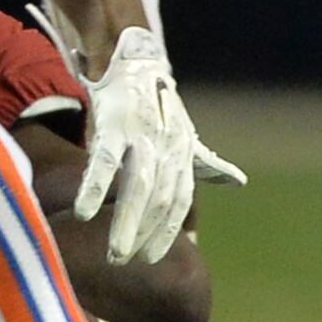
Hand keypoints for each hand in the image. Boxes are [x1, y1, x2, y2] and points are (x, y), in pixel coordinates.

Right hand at [75, 26, 244, 263]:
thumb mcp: (189, 133)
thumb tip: (237, 181)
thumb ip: (207, 163)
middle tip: (127, 261)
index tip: (151, 257)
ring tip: (116, 253)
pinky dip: (95, 188)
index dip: (167, 230)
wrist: (138, 60)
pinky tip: (84, 214)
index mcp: (183, 154)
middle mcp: (168, 147)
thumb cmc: (162, 105)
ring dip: (126, 223)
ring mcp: (142, 135)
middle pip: (159, 200)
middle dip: (146, 234)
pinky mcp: (113, 123)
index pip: (179, 200)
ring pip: (137, 187)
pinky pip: (104, 161)